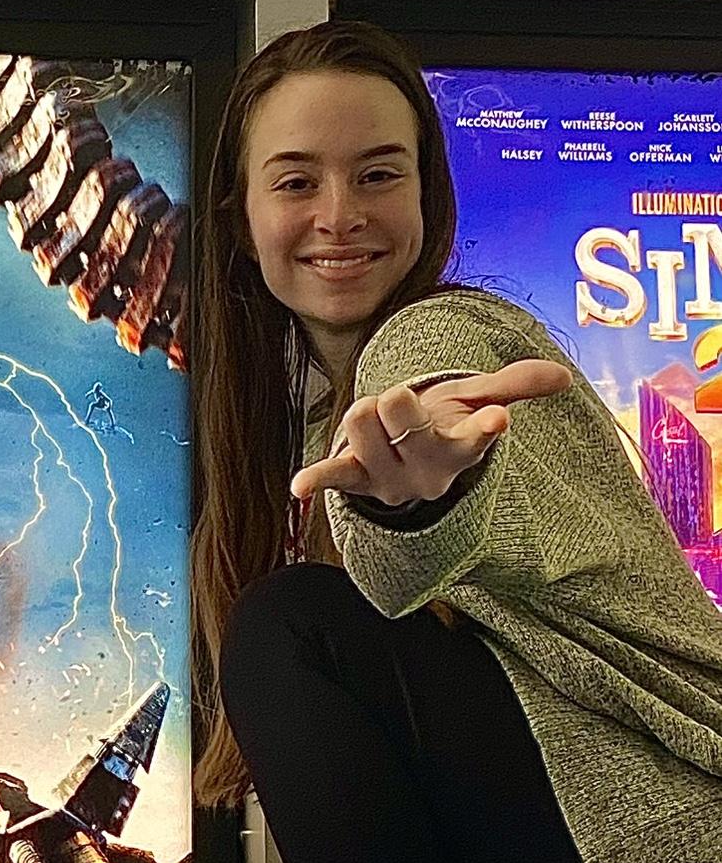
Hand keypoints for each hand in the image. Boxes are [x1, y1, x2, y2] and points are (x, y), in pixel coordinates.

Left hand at [290, 358, 571, 506]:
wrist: (405, 463)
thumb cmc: (443, 424)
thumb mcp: (477, 402)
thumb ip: (514, 384)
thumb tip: (562, 375)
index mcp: (462, 449)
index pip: (478, 438)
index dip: (485, 427)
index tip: (498, 419)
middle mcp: (426, 471)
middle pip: (403, 422)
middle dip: (396, 401)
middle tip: (399, 401)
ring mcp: (389, 480)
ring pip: (361, 427)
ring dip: (363, 414)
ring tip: (375, 420)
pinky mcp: (354, 481)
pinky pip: (333, 476)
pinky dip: (316, 480)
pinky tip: (300, 487)